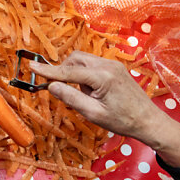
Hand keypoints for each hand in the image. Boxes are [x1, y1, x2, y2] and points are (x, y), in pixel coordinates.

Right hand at [30, 51, 179, 165]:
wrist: (148, 120)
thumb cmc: (122, 121)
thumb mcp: (93, 113)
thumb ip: (71, 98)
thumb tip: (52, 86)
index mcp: (103, 77)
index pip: (69, 71)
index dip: (48, 70)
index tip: (31, 66)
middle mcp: (108, 65)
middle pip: (75, 59)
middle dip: (64, 71)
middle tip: (63, 90)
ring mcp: (113, 65)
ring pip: (83, 60)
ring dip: (75, 73)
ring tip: (84, 95)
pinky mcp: (115, 68)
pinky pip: (92, 65)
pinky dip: (85, 75)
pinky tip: (92, 92)